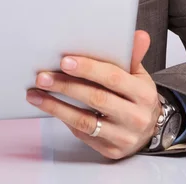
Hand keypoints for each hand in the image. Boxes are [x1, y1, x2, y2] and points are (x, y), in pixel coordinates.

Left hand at [26, 30, 161, 159]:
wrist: (149, 129)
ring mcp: (123, 136)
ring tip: (36, 94)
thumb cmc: (136, 96)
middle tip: (42, 77)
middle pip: (96, 98)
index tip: (65, 61)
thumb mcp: (138, 74)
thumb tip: (138, 35)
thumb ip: (132, 54)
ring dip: (56, 106)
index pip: (113, 78)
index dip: (88, 68)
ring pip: (84, 121)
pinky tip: (49, 106)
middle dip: (66, 86)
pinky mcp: (110, 150)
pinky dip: (63, 118)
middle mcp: (135, 117)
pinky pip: (83, 134)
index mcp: (143, 93)